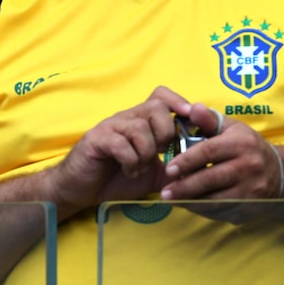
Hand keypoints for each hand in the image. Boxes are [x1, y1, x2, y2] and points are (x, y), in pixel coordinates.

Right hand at [49, 86, 192, 210]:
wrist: (82, 188)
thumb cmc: (116, 177)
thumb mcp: (153, 174)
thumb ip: (173, 167)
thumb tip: (201, 169)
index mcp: (141, 121)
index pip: (161, 96)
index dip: (179, 102)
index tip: (191, 120)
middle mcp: (126, 118)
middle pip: (156, 107)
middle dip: (166, 133)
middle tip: (160, 155)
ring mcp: (111, 127)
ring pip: (140, 128)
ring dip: (146, 154)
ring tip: (140, 169)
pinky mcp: (97, 139)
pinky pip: (121, 144)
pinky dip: (131, 162)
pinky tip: (128, 172)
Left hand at [160, 99, 283, 220]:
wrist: (279, 172)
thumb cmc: (246, 146)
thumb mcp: (231, 128)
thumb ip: (209, 119)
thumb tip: (192, 108)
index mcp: (242, 143)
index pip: (209, 151)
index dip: (186, 161)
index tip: (167, 168)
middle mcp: (249, 166)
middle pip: (211, 178)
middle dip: (185, 187)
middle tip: (165, 192)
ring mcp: (252, 189)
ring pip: (216, 199)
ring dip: (192, 202)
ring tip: (172, 199)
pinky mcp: (251, 207)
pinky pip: (223, 212)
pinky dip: (204, 211)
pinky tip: (190, 205)